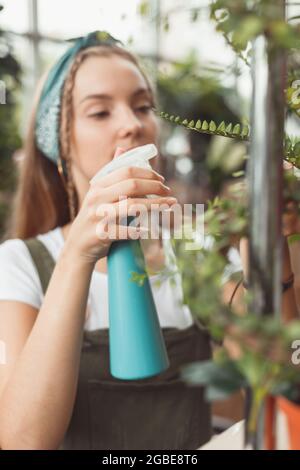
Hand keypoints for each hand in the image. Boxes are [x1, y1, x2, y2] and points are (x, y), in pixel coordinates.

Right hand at [63, 148, 176, 265]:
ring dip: (155, 206)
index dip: (148, 173)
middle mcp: (96, 198)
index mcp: (98, 185)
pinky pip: (124, 231)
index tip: (162, 180)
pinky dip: (139, 230)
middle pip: (132, 186)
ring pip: (131, 206)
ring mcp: (97, 216)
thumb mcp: (98, 194)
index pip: (127, 171)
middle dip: (155, 187)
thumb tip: (122, 149)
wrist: (77, 248)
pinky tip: (150, 230)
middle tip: (169, 193)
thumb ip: (112, 175)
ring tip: (169, 206)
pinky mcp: (100, 234)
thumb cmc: (95, 219)